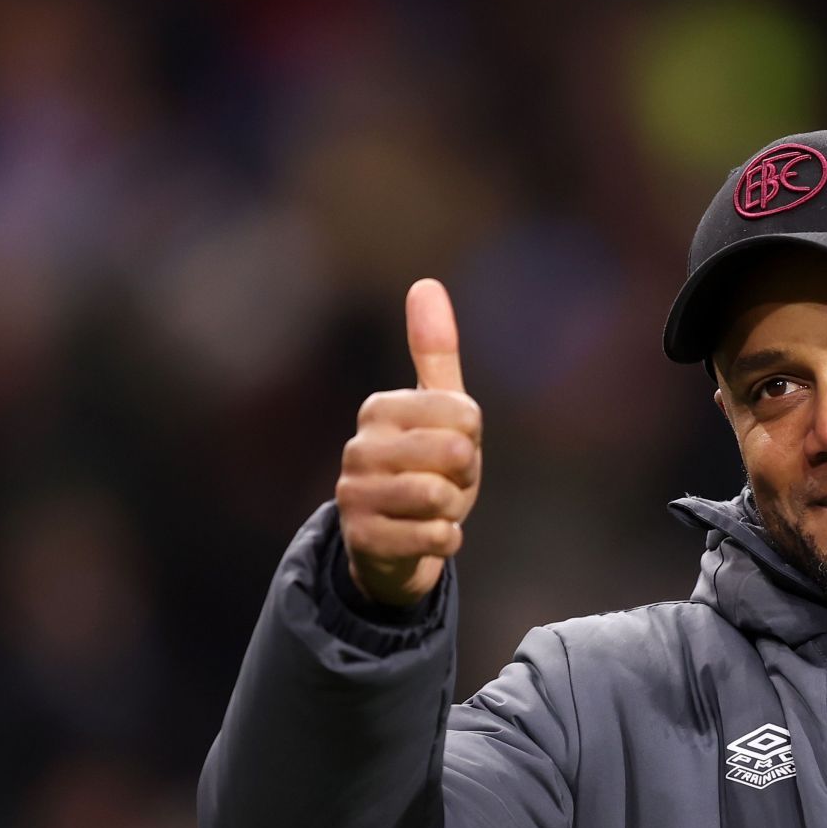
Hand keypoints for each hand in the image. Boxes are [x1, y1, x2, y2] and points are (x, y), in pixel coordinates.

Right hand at [336, 278, 482, 605]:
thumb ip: (434, 351)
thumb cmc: (425, 468)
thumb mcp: (437, 410)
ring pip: (441, 497)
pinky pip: (435, 536)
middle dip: (465, 477)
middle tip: (446, 482)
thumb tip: (426, 283)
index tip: (452, 448)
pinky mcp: (363, 538)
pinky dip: (446, 539)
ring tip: (435, 509)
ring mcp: (354, 494)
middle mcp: (359, 447)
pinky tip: (430, 535)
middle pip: (455, 454)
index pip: (464, 415)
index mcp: (379, 409)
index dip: (472, 439)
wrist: (396, 544)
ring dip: (454, 509)